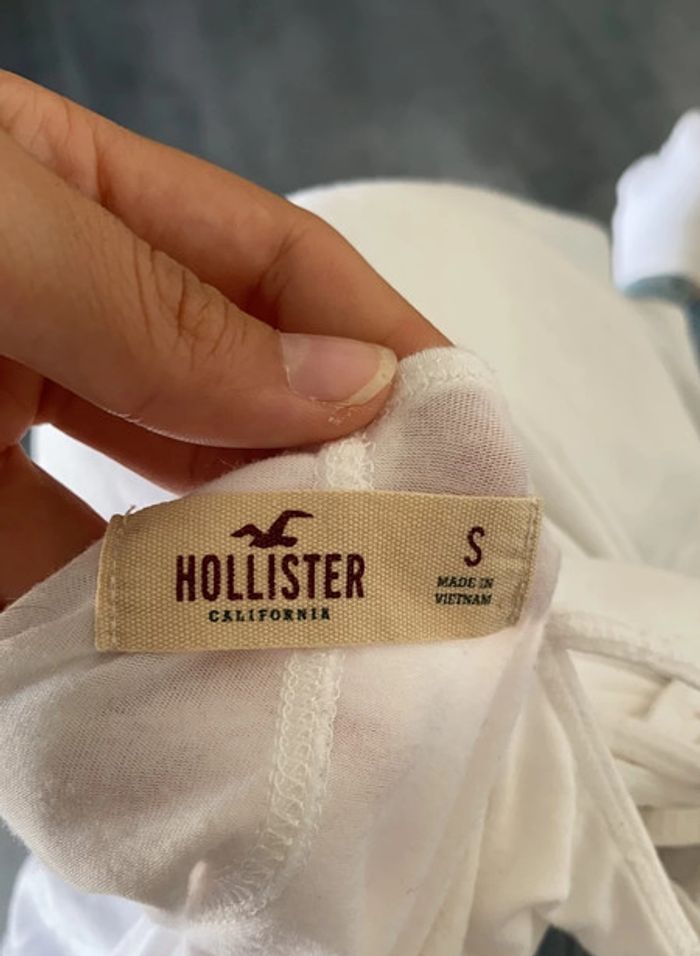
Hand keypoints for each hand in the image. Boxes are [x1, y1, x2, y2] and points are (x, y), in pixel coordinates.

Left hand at [0, 72, 446, 606]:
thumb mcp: (4, 237)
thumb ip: (160, 310)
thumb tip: (353, 386)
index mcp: (75, 194)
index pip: (265, 261)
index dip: (374, 338)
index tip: (460, 428)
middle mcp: (55, 304)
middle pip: (228, 386)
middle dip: (325, 460)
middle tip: (409, 544)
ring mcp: (4, 410)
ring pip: (154, 488)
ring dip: (243, 548)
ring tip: (331, 602)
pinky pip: (58, 565)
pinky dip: (127, 607)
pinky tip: (198, 638)